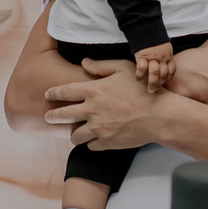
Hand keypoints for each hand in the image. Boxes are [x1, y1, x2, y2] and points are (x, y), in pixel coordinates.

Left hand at [45, 58, 168, 150]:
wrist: (159, 116)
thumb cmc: (143, 89)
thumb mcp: (123, 69)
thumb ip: (101, 66)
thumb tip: (84, 62)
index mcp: (93, 90)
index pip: (64, 92)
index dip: (53, 93)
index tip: (47, 95)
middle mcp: (91, 110)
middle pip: (62, 115)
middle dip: (53, 116)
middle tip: (48, 117)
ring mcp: (98, 128)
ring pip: (75, 136)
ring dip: (73, 135)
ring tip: (74, 134)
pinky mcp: (107, 142)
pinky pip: (91, 146)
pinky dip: (92, 143)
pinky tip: (94, 140)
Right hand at [135, 42, 174, 91]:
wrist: (145, 28)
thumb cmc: (154, 38)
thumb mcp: (164, 46)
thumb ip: (164, 55)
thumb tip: (162, 65)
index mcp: (168, 55)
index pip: (171, 70)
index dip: (168, 78)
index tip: (164, 83)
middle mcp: (161, 58)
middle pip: (163, 74)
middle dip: (160, 84)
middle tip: (155, 90)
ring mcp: (152, 57)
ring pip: (155, 73)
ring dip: (152, 83)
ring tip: (149, 89)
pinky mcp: (142, 56)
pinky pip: (142, 68)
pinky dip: (139, 75)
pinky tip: (137, 79)